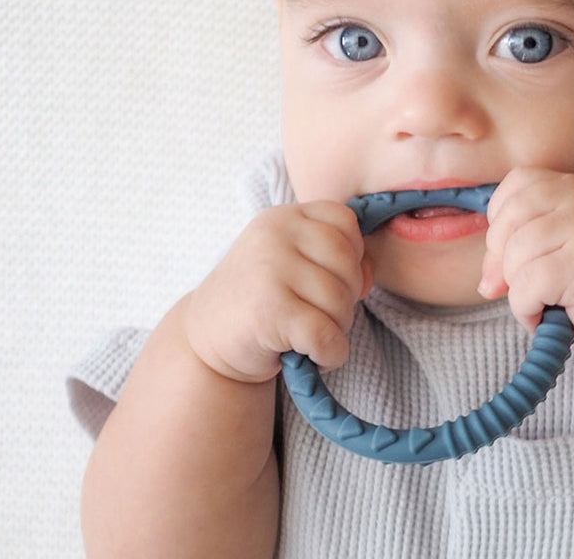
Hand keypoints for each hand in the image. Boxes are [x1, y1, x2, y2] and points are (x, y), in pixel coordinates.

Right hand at [184, 201, 371, 381]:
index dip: (351, 256)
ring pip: (340, 302)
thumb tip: (368, 274)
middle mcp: (275, 234)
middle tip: (318, 315)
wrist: (205, 340)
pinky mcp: (270, 311)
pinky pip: (327, 336)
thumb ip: (336, 257)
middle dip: (346, 298)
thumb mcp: (294, 263)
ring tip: (308, 335)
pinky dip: (329, 354)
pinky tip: (310, 356)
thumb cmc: (261, 300)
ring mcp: (270, 270)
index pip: (346, 222)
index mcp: (284, 216)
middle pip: (348, 263)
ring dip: (336, 330)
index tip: (327, 279)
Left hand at [479, 168, 573, 357]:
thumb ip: (523, 246)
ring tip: (545, 304)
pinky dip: (527, 311)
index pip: (515, 184)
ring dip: (518, 292)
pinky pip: (525, 286)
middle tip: (525, 288)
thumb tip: (485, 281)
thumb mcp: (563, 250)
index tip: (516, 254)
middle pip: (507, 219)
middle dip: (503, 261)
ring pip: (513, 257)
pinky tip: (549, 317)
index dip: (502, 221)